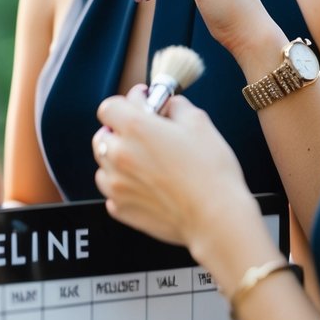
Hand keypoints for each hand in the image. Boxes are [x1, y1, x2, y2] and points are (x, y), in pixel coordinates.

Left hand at [93, 88, 250, 254]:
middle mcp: (119, 155)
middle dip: (119, 131)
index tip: (142, 104)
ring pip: (104, 164)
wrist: (217, 217)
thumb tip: (168, 104)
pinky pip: (111, 192)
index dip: (126, 102)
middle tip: (142, 135)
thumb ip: (176, 106)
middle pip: (102, 136)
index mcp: (135, 128)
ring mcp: (116, 184)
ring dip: (117, 159)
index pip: (108, 107)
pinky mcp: (122, 208)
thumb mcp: (199, 123)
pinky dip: (122, 186)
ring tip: (143, 162)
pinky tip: (144, 185)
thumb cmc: (211, 171)